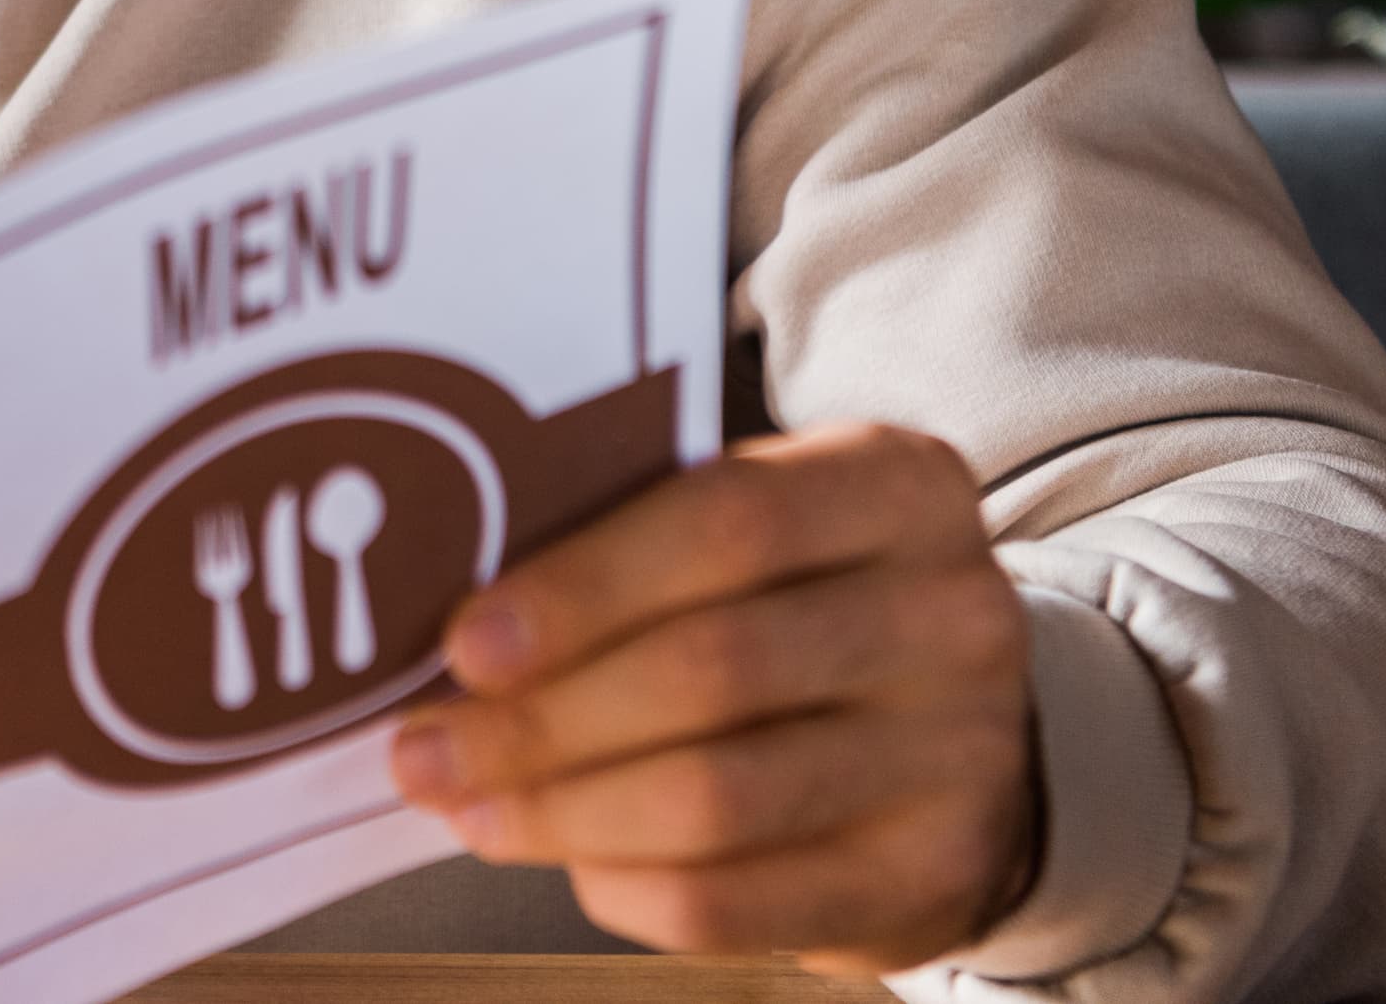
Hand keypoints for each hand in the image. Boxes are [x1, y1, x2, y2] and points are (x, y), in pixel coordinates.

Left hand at [387, 423, 1036, 973]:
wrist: (958, 735)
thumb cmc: (804, 606)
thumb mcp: (761, 535)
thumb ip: (636, 546)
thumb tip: (458, 628)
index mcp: (896, 486)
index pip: (731, 518)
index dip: (585, 586)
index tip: (465, 643)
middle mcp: (950, 612)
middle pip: (714, 667)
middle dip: (543, 719)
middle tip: (427, 747)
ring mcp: (958, 753)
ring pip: (719, 796)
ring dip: (563, 810)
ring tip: (470, 805)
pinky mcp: (931, 876)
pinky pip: (743, 901)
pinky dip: (629, 885)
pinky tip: (567, 859)